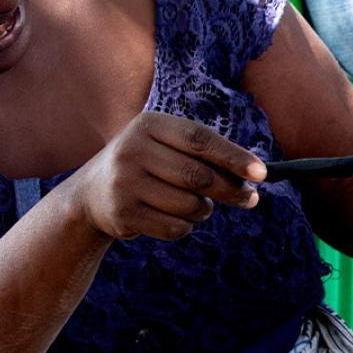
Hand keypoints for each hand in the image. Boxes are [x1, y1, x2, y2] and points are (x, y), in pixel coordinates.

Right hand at [60, 112, 266, 240]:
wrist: (90, 195)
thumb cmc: (147, 166)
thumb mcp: (167, 147)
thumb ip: (205, 156)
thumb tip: (254, 176)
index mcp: (149, 125)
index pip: (200, 140)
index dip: (234, 157)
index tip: (262, 174)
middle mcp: (133, 150)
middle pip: (198, 176)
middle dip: (230, 190)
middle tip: (250, 198)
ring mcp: (125, 183)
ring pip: (190, 205)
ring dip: (204, 210)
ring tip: (196, 205)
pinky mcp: (123, 213)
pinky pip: (175, 227)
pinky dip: (186, 226)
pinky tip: (174, 217)